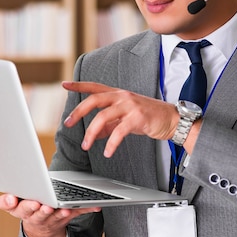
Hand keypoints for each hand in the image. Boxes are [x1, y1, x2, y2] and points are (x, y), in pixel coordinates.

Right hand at [0, 194, 99, 236]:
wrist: (41, 230)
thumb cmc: (27, 209)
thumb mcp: (14, 205)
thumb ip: (7, 201)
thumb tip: (7, 196)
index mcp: (19, 209)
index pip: (12, 206)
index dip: (10, 202)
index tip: (12, 199)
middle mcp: (33, 215)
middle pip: (34, 213)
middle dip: (38, 209)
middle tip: (42, 205)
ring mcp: (49, 219)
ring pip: (54, 217)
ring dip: (59, 213)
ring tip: (63, 210)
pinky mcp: (64, 219)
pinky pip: (75, 213)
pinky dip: (85, 208)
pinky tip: (94, 206)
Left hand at [62, 81, 179, 157]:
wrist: (171, 120)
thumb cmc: (147, 118)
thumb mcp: (124, 118)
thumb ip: (108, 124)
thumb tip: (94, 133)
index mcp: (117, 94)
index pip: (94, 87)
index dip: (79, 86)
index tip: (64, 85)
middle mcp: (122, 96)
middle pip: (94, 99)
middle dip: (79, 111)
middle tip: (68, 123)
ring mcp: (130, 105)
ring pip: (103, 116)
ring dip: (91, 132)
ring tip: (86, 145)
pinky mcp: (137, 117)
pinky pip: (119, 131)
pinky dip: (111, 143)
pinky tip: (108, 152)